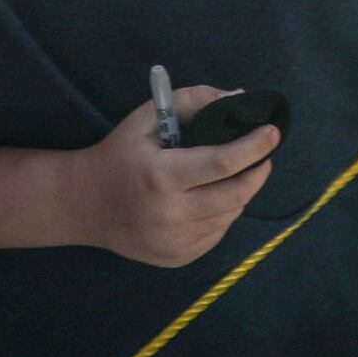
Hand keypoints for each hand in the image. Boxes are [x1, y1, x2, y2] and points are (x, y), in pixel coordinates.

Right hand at [59, 93, 279, 267]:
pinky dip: (224, 213)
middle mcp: (169, 215)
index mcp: (161, 176)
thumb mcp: (148, 117)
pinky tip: (213, 198)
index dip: (254, 146)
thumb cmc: (121, 154)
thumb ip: (194, 100)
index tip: (273, 131)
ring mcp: (173, 242)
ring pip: (230, 216)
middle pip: (235, 195)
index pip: (223, 163)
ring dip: (241, 192)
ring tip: (234, 174)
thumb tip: (239, 98)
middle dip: (257, 171)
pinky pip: (217, 234)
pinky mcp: (176, 258)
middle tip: (264, 155)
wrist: (84, 204)